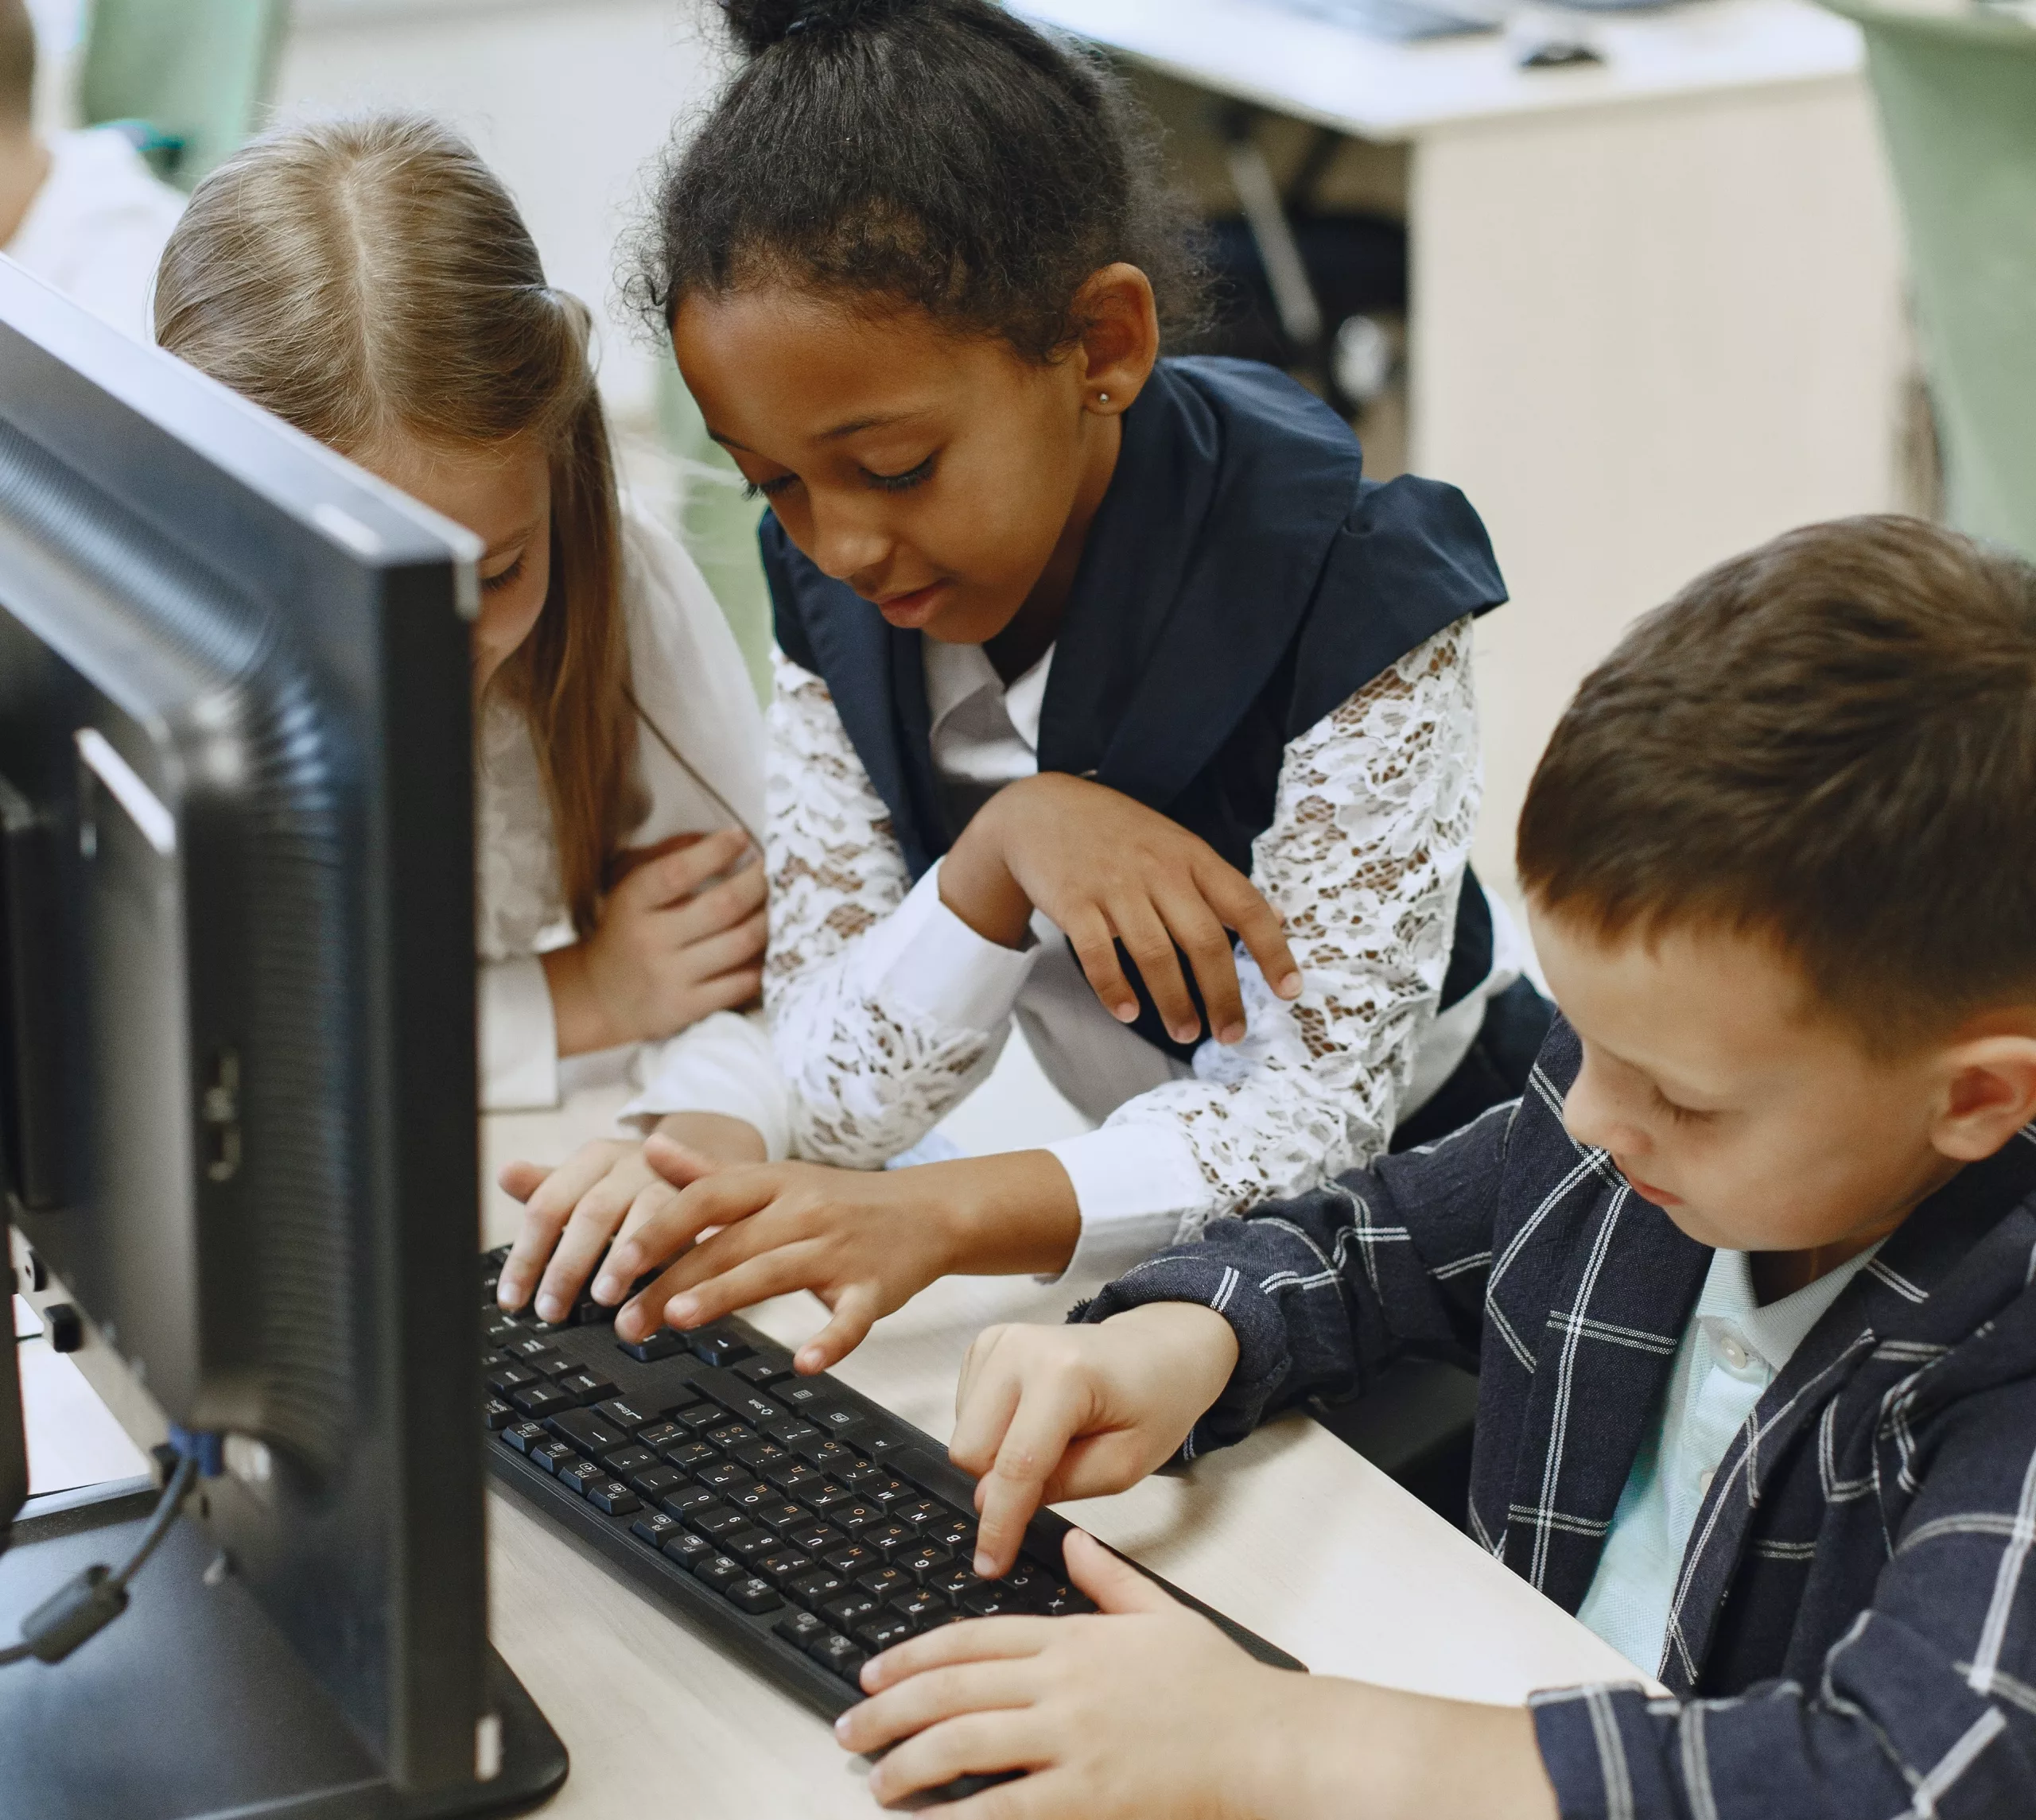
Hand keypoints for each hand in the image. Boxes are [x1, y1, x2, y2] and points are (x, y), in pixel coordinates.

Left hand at [494, 1113, 764, 1319]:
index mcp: (597, 1157)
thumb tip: (505, 1173)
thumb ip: (549, 1186)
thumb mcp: (592, 1183)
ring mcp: (675, 1178)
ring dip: (623, 1262)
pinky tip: (659, 1299)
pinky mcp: (711, 1200)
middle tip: (551, 1311)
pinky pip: (691, 1232)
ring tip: (604, 1302)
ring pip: (645, 1217)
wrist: (711, 1159)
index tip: (512, 1300)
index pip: (549, 1203)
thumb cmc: (636, 1183)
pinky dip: (672, 1266)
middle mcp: (635, 1162)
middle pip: (593, 1212)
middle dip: (569, 1266)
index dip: (528, 1255)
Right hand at [541, 827, 764, 1054]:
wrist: (602, 998)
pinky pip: (743, 982)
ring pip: (741, 943)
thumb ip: (671, 855)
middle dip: (759, 882)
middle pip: (723, 906)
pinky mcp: (689, 1008)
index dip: (715, 851)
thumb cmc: (627, 930)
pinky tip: (772, 944)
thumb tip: (728, 840)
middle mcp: (650, 940)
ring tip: (783, 903)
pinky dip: (764, 961)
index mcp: (632, 902)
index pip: (677, 872)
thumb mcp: (631, 886)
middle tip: (778, 868)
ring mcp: (671, 977)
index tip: (741, 837)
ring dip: (770, 919)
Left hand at [588, 1144, 1081, 1372]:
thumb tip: (646, 1146)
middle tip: (626, 1321)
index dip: (659, 1229)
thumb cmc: (837, 1201)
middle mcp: (804, 1210)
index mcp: (774, 1183)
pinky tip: (806, 1364)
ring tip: (679, 1319)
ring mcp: (841, 1249)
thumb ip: (707, 1173)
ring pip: (777, 1271)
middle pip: (730, 1243)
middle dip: (673, 1280)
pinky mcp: (877, 1288)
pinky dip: (833, 1340)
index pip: (706, 1199)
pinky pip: (854, 1317)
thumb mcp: (774, 1179)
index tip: (616, 1262)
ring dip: (727, 1294)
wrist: (928, 1211)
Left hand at [843, 1531, 1559, 1819]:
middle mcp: (1064, 1684)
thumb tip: (1073, 1541)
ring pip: (966, 1746)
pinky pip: (1007, 1807)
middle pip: (953, 1691)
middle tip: (850, 1730)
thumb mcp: (1161, 1612)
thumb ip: (1107, 1578)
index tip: (874, 1672)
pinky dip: (961, 1817)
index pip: (972, 1639)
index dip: (913, 1655)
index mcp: (1074, 1638)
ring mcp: (1074, 1740)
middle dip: (890, 1712)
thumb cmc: (1220, 1686)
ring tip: (878, 1784)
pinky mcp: (1089, 1794)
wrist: (1270, 1739)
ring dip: (909, 1765)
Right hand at [939, 774, 1300, 1047]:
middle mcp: (1160, 870)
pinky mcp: (1074, 902)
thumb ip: (1221, 884)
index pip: (1244, 906)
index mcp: (1193, 857)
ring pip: (1154, 954)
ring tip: (1186, 1033)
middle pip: (1203, 941)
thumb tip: (1276, 918)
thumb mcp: (1178, 844)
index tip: (1289, 991)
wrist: (1043, 809)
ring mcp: (1115, 886)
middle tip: (1232, 1035)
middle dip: (1222, 995)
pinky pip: (1097, 954)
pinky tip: (1127, 1013)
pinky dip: (1114, 988)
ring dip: (1174, 1001)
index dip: (1271, 951)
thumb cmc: (1121, 834)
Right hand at [949, 1307, 1238, 1576]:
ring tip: (1050, 1440)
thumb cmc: (1152, 1403)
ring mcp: (998, 1342)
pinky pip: (964, 1414)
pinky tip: (1032, 1420)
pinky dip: (994, 1432)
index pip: (1016, 1464)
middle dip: (1001, 1483)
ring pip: (963, 1435)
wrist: (1156, 1350)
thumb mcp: (1125, 1464)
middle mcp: (1020, 1348)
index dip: (1000, 1523)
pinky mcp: (985, 1346)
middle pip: (972, 1451)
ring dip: (998, 1456)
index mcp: (1064, 1373)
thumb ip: (1059, 1485)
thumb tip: (990, 1501)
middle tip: (1052, 1475)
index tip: (989, 1565)